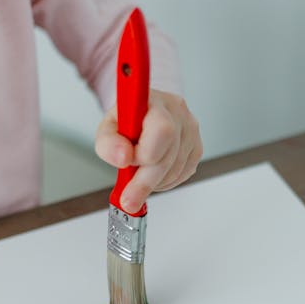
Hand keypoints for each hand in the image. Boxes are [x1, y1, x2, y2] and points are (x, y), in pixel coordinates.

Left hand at [95, 90, 202, 213]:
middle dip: (145, 182)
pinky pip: (182, 174)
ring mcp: (192, 132)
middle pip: (169, 156)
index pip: (161, 131)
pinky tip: (153, 174)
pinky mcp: (197, 149)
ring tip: (138, 177)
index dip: (144, 154)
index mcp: (157, 103)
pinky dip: (165, 181)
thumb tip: (122, 158)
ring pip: (175, 170)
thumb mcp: (108, 126)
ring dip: (154, 182)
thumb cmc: (129, 119)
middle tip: (129, 200)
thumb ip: (108, 142)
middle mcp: (180, 114)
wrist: (146, 113)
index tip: (126, 166)